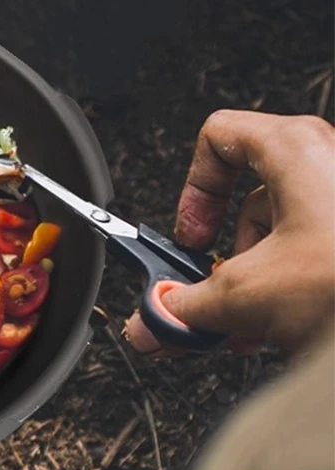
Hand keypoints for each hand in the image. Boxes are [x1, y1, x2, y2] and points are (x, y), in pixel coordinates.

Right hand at [126, 111, 334, 354]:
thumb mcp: (242, 297)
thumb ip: (180, 308)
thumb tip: (151, 320)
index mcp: (294, 151)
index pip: (219, 139)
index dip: (193, 190)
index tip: (190, 237)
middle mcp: (329, 166)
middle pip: (248, 202)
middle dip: (224, 260)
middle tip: (213, 294)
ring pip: (282, 236)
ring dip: (253, 285)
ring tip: (248, 326)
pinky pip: (313, 256)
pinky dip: (287, 292)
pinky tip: (277, 330)